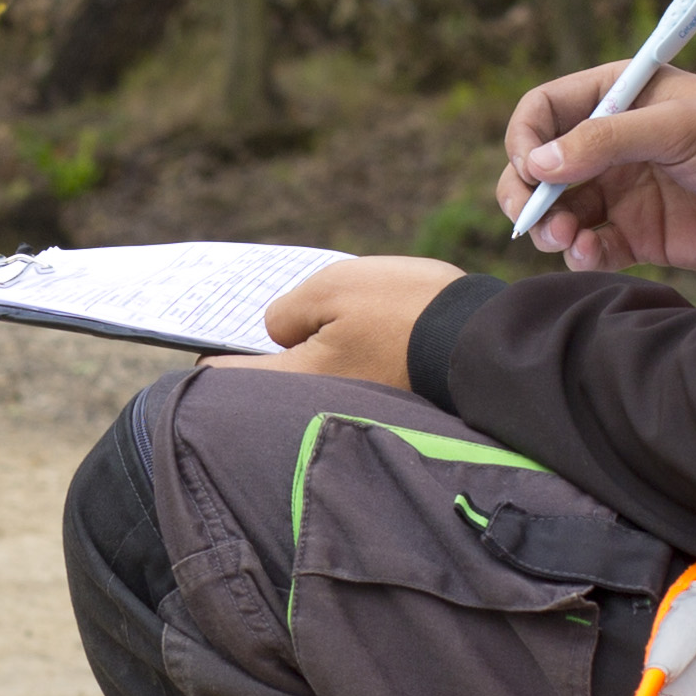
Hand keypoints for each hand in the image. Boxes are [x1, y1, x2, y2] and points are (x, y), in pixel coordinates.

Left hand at [228, 254, 465, 386]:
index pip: (228, 380)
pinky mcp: (385, 404)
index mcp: (298, 378)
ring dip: (308, 356)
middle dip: (265, 357)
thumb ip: (288, 311)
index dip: (214, 355)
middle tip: (278, 323)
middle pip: (269, 387)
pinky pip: (345, 382)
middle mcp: (320, 405)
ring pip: (310, 383)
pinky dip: (342, 360)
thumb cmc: (404, 310)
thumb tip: (278, 332)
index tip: (217, 338)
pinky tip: (359, 333)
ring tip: (326, 320)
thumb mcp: (333, 287)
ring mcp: (354, 408)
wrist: (482, 339)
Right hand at [498, 55, 695, 273]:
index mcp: (615, 97)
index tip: (530, 168)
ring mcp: (621, 191)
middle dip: (526, 193)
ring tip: (563, 238)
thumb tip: (538, 165)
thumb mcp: (674, 126)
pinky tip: (589, 253)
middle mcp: (609, 143)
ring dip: (550, 227)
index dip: (525, 137)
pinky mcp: (638, 235)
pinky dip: (581, 254)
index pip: (544, 110)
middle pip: (539, 167)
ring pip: (558, 211)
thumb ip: (606, 140)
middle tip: (531, 217)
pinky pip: (590, 247)